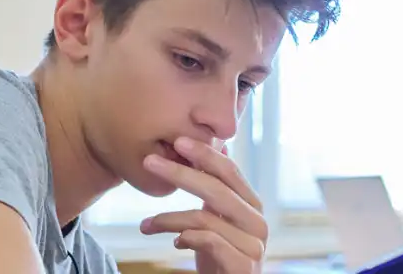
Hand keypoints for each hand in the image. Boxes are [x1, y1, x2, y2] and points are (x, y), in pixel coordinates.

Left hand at [140, 137, 267, 273]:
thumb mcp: (220, 220)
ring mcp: (253, 244)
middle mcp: (257, 222)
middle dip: (180, 173)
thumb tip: (221, 147)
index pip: (230, 172)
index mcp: (252, 206)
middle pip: (217, 189)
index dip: (205, 154)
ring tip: (145, 224)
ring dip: (168, 218)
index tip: (177, 141)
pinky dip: (186, 237)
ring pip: (205, 218)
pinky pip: (209, 242)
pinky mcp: (243, 266)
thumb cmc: (222, 257)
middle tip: (150, 161)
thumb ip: (220, 190)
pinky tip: (175, 242)